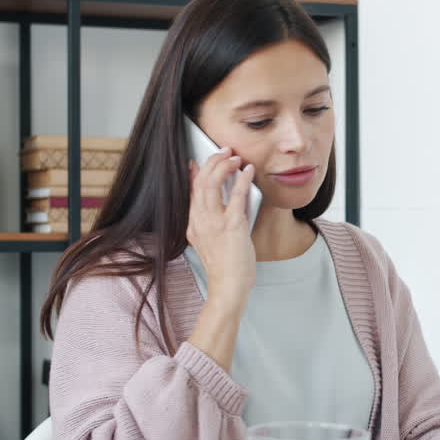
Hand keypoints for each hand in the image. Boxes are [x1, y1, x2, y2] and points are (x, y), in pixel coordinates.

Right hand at [186, 149, 256, 305]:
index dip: (194, 173)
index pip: (191, 192)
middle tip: (224, 152)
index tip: (197, 160)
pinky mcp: (232, 226)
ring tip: (234, 157)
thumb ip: (211, 223)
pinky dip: (243, 180)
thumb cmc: (225, 268)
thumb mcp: (210, 243)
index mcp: (193, 225)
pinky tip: (248, 171)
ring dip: (224, 166)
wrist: (228, 287)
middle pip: (200, 182)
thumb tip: (222, 204)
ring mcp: (214, 223)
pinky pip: (236, 196)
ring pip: (212, 184)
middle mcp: (200, 221)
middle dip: (212, 162)